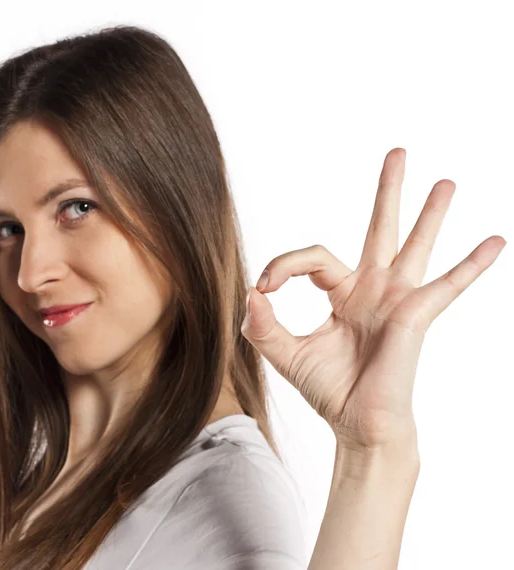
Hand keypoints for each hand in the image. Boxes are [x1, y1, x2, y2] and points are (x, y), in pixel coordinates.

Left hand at [241, 148, 505, 449]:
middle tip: (397, 152)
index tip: (265, 287)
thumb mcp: (285, 354)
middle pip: (379, 229)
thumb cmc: (328, 390)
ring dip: (430, 213)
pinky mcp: (414, 316)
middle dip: (387, 191)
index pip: (313, 259)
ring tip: (446, 181)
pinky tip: (495, 241)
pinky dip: (471, 265)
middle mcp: (372, 289)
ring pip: (414, 246)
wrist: (357, 426)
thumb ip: (262, 325)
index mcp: (342, 293)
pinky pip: (447, 286)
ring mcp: (396, 300)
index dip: (284, 265)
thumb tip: (250, 293)